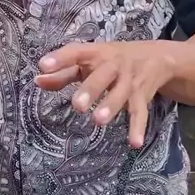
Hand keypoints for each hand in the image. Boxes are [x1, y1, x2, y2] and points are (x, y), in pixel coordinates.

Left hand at [36, 41, 176, 148]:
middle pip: (103, 74)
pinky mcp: (142, 95)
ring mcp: (129, 80)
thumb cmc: (112, 60)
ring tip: (98, 121)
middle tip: (77, 105)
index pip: (76, 52)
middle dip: (91, 89)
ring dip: (111, 106)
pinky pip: (140, 111)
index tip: (42, 66)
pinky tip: (134, 142)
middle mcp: (114, 64)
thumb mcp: (89, 62)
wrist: (157, 56)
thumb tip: (37, 81)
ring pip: (121, 93)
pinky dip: (138, 127)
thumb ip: (63, 72)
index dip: (60, 58)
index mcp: (96, 53)